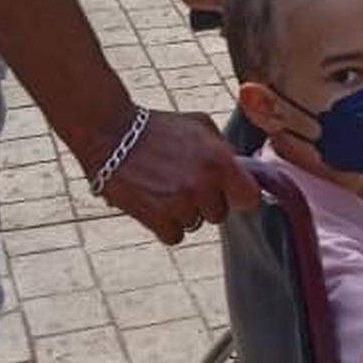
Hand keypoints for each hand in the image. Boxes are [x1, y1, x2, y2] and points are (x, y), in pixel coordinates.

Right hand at [99, 108, 259, 244]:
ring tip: (165, 189)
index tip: (230, 193)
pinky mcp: (156, 218)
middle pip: (220, 215)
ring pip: (195, 224)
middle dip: (207, 202)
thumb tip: (239, 171)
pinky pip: (175, 236)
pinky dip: (166, 226)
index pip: (250, 199)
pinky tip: (156, 205)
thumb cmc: (158, 127)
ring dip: (183, 213)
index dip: (240, 196)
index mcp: (219, 161)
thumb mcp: (199, 125)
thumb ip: (223, 150)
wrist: (112, 134)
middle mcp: (203, 184)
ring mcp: (180, 203)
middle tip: (186, 183)